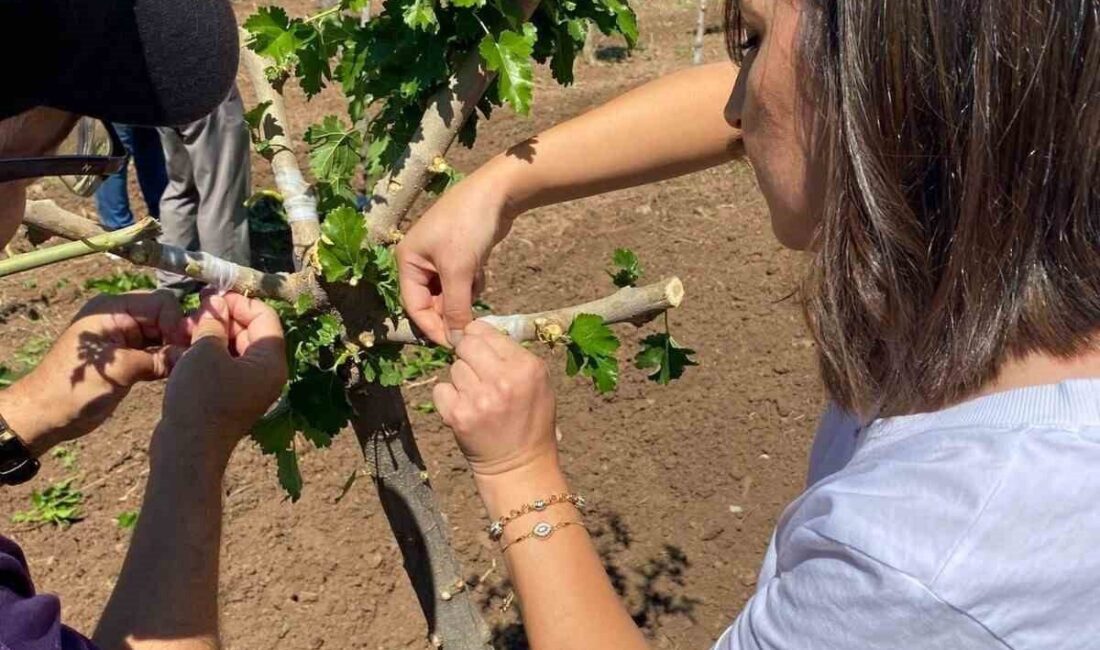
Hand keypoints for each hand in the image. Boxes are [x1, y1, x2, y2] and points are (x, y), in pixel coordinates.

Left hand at [0, 291, 187, 455]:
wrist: (47, 415)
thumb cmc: (74, 389)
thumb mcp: (120, 371)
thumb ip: (158, 360)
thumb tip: (193, 357)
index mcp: (112, 310)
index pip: (161, 302)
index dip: (177, 322)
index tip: (184, 348)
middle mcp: (121, 319)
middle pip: (165, 318)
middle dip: (179, 336)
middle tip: (191, 359)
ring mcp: (125, 339)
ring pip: (164, 336)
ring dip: (175, 350)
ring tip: (185, 368)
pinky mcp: (130, 358)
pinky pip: (158, 352)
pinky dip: (168, 361)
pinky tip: (176, 373)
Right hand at [159, 293, 286, 460]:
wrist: (187, 449)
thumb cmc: (201, 398)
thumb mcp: (205, 351)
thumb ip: (214, 323)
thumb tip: (216, 303)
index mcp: (271, 362)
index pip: (265, 317)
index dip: (241, 302)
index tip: (214, 294)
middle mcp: (266, 373)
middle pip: (252, 331)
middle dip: (226, 316)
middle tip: (198, 307)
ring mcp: (249, 386)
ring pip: (235, 347)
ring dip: (214, 332)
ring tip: (188, 323)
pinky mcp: (230, 396)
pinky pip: (225, 364)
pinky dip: (209, 351)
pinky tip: (187, 343)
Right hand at [396, 165, 516, 346]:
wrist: (497, 193)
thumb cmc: (469, 226)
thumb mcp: (459, 271)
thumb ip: (455, 309)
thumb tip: (455, 340)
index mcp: (408, 261)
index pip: (415, 307)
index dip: (434, 327)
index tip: (455, 344)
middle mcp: (419, 260)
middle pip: (432, 302)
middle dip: (454, 307)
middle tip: (473, 314)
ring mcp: (439, 257)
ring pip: (451, 294)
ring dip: (466, 294)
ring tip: (476, 275)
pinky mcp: (459, 255)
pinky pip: (463, 283)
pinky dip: (473, 282)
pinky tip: (482, 267)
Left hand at [434, 321, 558, 478]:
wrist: (519, 465)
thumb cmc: (530, 419)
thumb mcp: (538, 382)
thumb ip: (513, 354)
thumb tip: (478, 330)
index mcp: (527, 367)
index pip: (485, 330)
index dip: (480, 340)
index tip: (484, 353)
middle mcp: (503, 380)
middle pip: (466, 344)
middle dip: (468, 355)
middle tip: (479, 374)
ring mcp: (478, 398)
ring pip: (454, 368)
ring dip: (462, 380)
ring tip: (479, 398)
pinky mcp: (457, 415)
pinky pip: (440, 389)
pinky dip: (449, 398)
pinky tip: (466, 410)